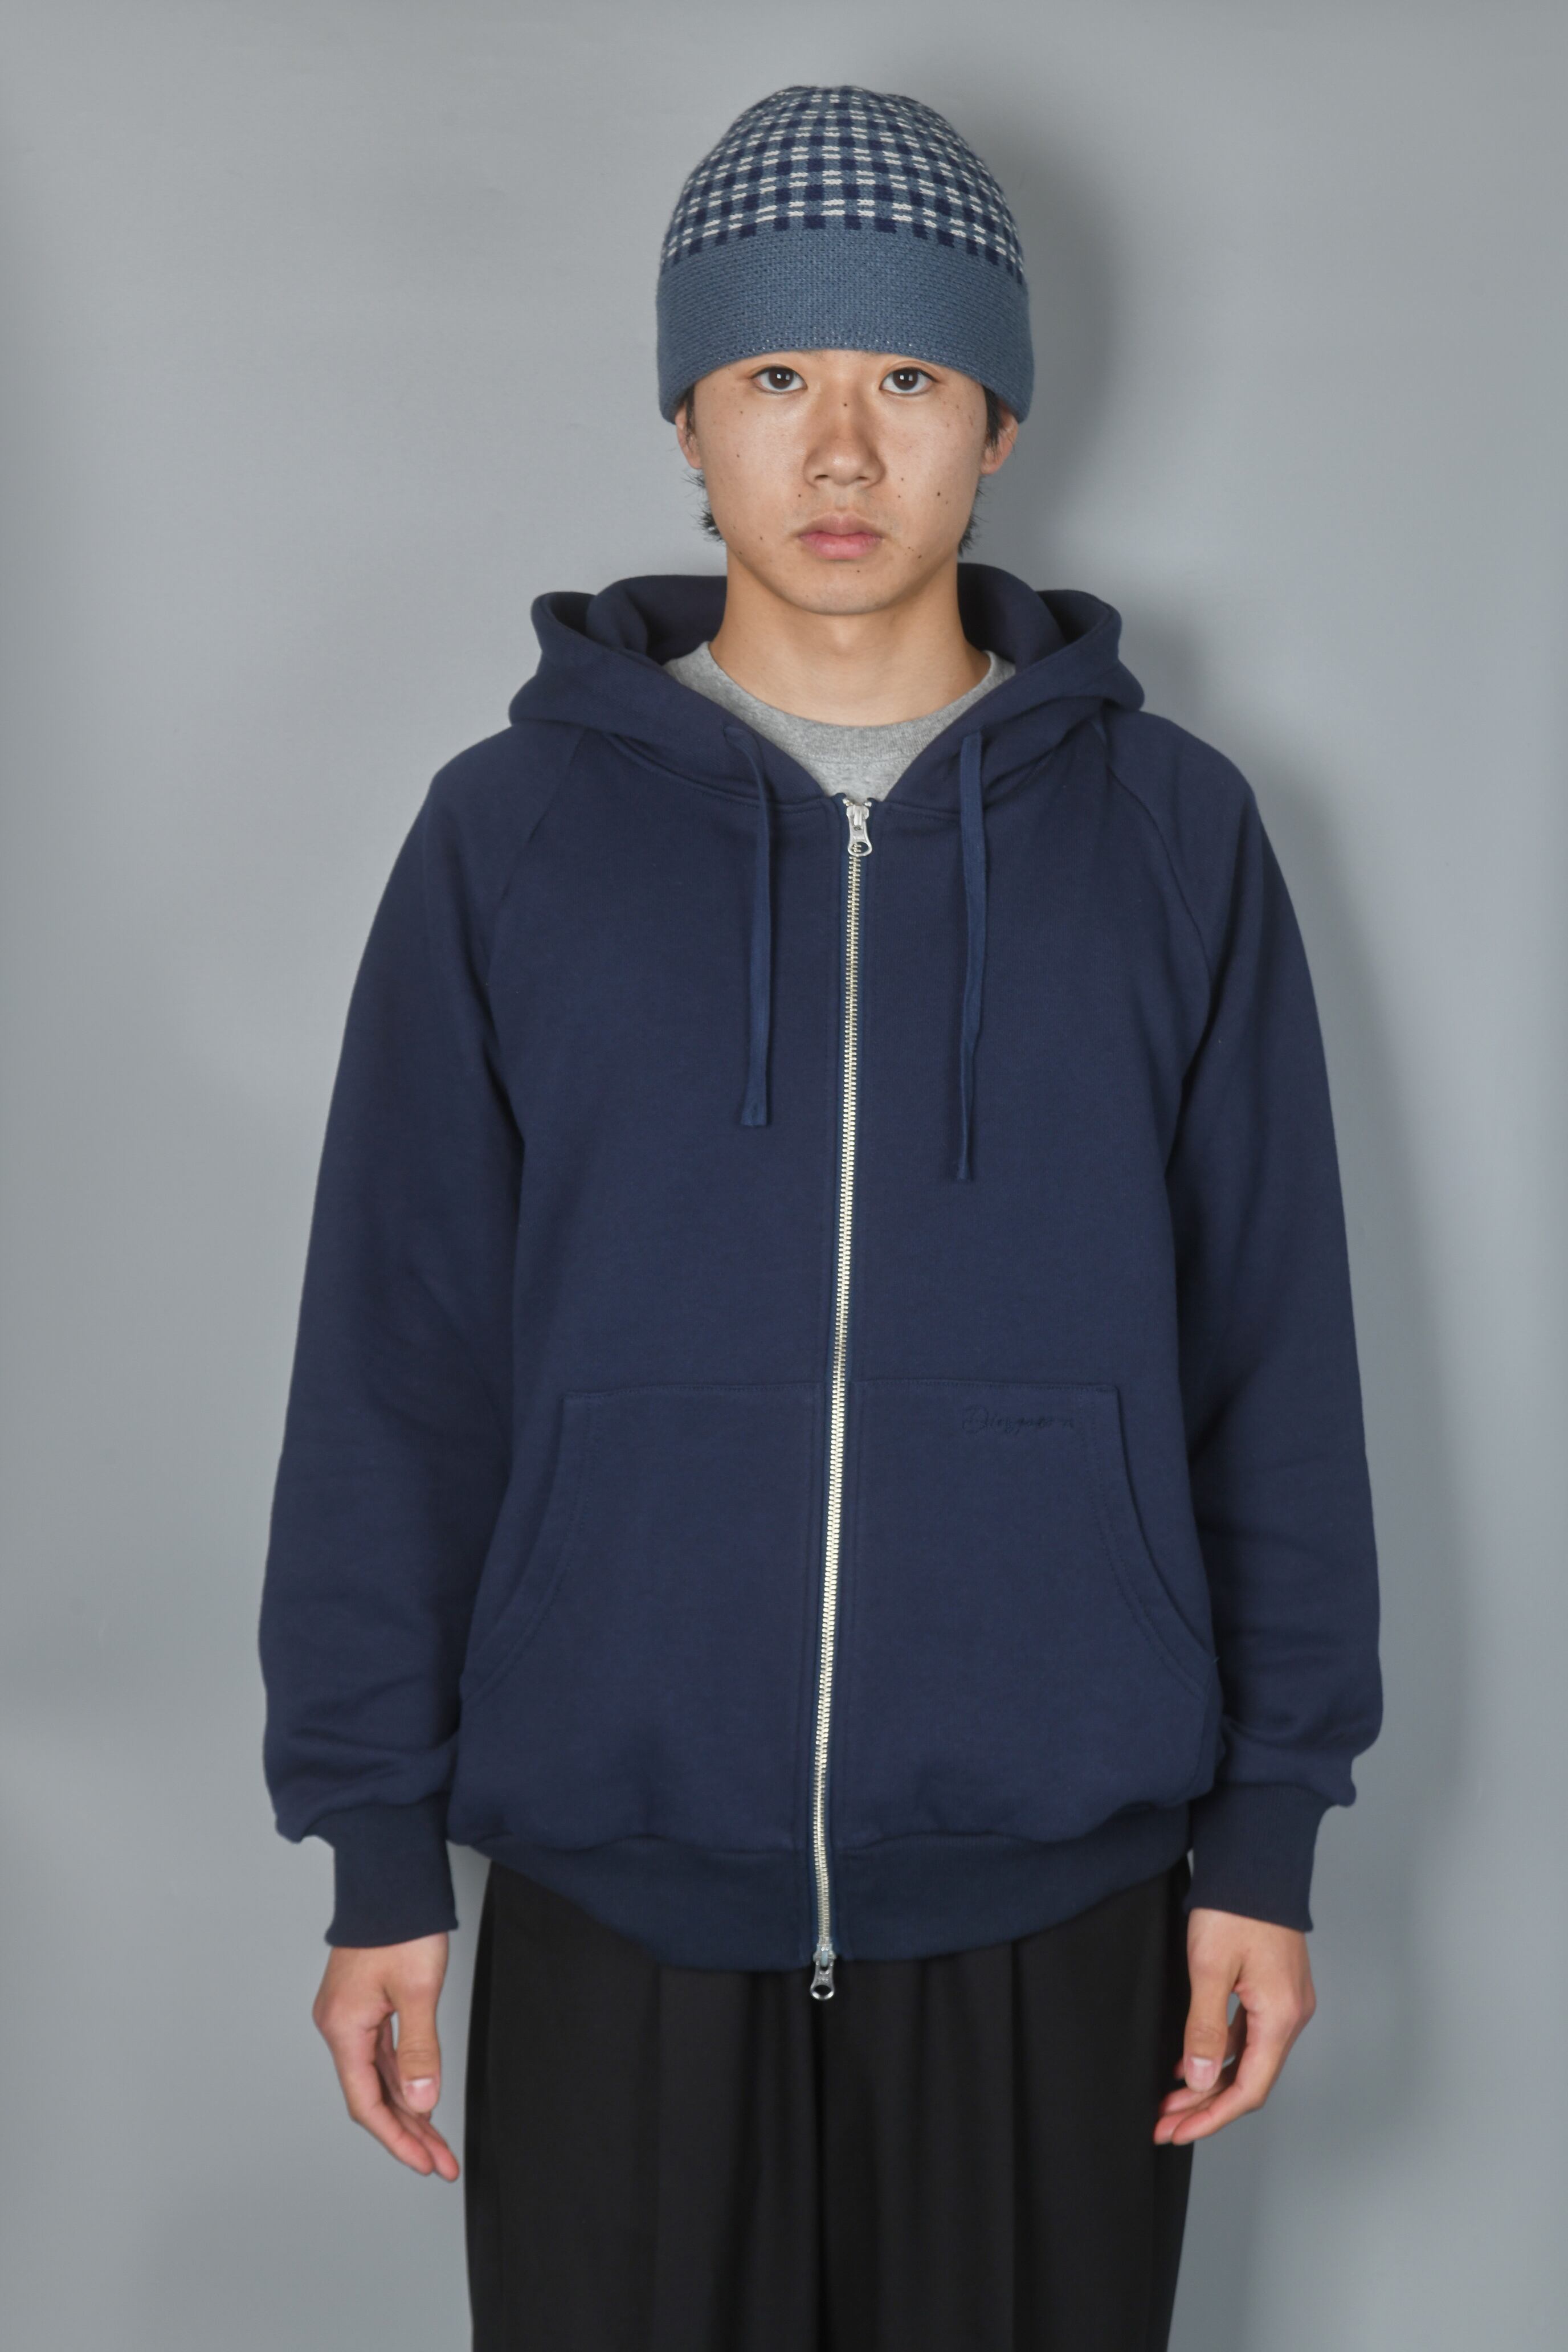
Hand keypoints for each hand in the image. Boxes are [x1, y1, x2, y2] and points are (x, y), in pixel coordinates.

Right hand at [312, 1933, 458, 2178]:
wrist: (390, 1879)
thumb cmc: (401, 1926)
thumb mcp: (418, 1991)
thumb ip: (419, 2051)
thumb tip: (421, 2103)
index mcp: (344, 2029)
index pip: (367, 2103)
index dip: (397, 2139)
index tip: (425, 2163)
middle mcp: (340, 2027)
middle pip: (372, 2096)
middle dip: (408, 2133)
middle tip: (441, 2163)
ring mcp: (350, 2016)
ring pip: (378, 2078)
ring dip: (408, 2110)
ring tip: (437, 2143)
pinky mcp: (363, 2005)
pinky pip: (382, 2056)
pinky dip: (403, 2080)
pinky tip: (421, 2100)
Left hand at [1153, 1906, 1315, 2145]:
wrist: (1255, 1859)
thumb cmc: (1234, 1906)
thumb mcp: (1210, 1968)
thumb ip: (1205, 2027)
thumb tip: (1198, 2079)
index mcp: (1280, 2017)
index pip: (1248, 2089)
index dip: (1212, 2116)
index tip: (1178, 2131)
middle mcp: (1290, 2014)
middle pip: (1248, 2079)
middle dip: (1205, 2105)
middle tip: (1165, 2123)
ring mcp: (1284, 2000)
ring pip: (1246, 2058)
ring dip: (1208, 2080)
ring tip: (1170, 2098)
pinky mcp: (1273, 1986)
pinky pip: (1246, 2033)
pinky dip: (1219, 2051)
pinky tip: (1190, 2058)